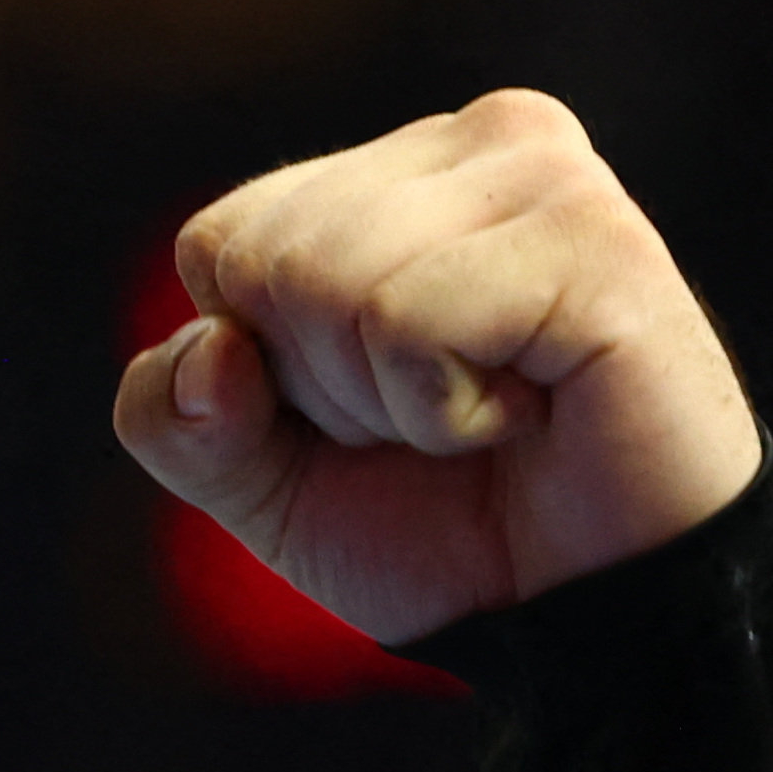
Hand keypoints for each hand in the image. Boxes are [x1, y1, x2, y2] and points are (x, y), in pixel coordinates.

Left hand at [108, 89, 761, 644]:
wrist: (586, 630)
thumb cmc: (443, 531)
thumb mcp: (259, 482)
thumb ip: (173, 416)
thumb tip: (208, 348)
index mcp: (401, 169)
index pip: (220, 241)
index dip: (268, 367)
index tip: (383, 404)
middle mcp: (482, 141)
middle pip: (265, 256)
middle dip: (326, 386)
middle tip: (446, 419)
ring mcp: (546, 178)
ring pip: (326, 278)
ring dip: (390, 402)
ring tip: (495, 414)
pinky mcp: (599, 243)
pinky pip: (408, 320)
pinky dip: (445, 410)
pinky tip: (531, 415)